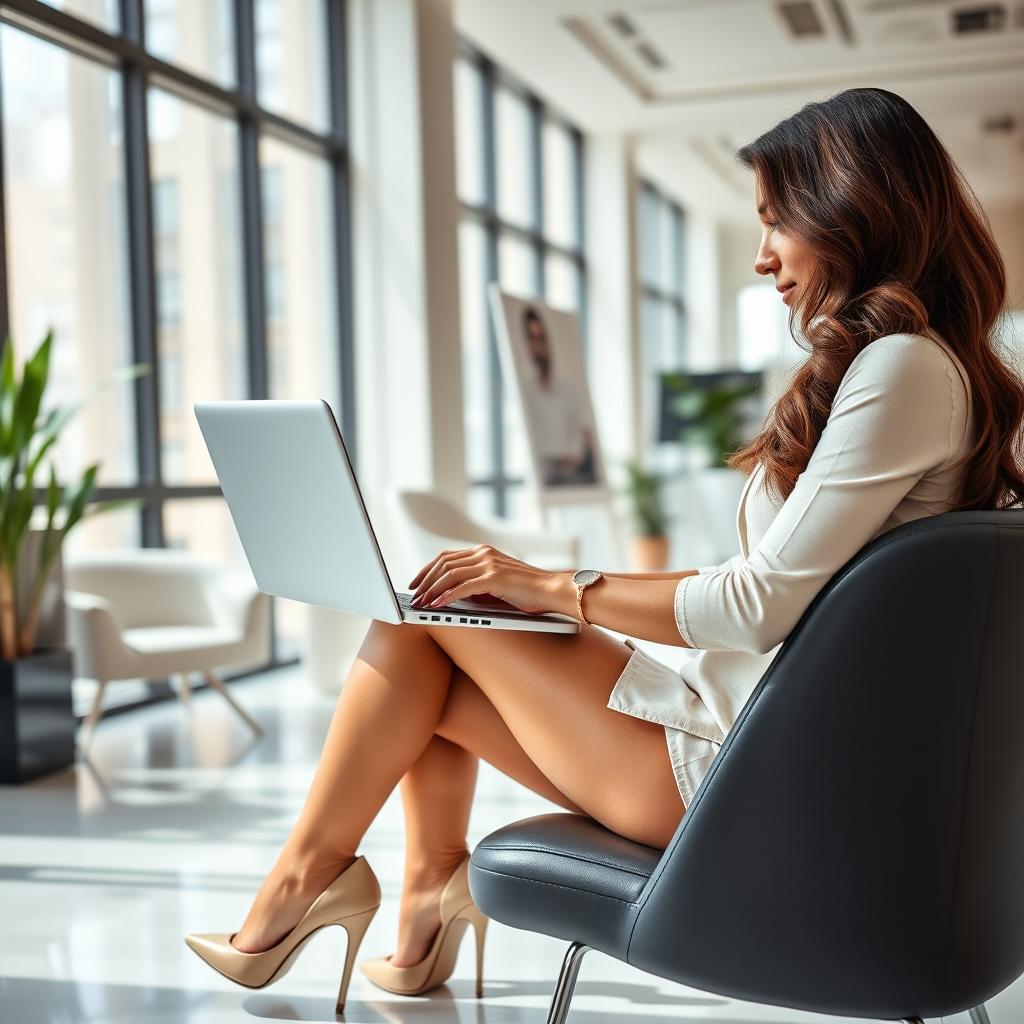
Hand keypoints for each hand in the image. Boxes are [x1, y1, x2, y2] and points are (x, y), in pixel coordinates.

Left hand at [408, 544, 571, 615]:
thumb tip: (452, 594)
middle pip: (442, 563)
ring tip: (421, 604)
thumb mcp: (498, 583)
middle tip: (413, 596)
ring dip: (431, 590)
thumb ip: (478, 582)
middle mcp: (484, 553)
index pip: (446, 557)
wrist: (553, 591)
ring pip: (448, 574)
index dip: (427, 570)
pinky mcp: (493, 578)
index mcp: (484, 552)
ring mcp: (489, 564)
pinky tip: (436, 606)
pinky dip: (446, 597)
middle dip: (424, 581)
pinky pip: (461, 587)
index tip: (416, 583)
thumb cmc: (528, 592)